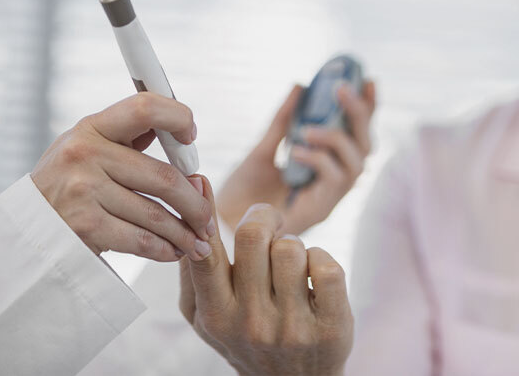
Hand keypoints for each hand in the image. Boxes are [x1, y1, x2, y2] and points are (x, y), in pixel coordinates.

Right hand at [31, 92, 214, 261]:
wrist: (19, 234)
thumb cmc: (62, 186)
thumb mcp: (83, 149)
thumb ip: (124, 138)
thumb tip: (175, 130)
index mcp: (91, 127)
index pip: (144, 108)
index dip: (178, 118)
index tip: (192, 138)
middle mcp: (85, 154)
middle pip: (163, 176)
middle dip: (194, 202)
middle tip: (207, 218)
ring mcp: (83, 191)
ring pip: (157, 214)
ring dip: (185, 232)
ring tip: (198, 241)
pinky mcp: (84, 227)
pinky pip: (142, 240)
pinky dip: (165, 249)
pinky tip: (174, 252)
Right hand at [180, 178, 352, 375]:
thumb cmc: (247, 338)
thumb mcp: (208, 318)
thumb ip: (193, 276)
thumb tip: (188, 220)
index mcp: (215, 315)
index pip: (204, 256)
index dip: (203, 212)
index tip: (200, 179)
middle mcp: (250, 323)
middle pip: (254, 235)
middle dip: (266, 218)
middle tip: (271, 226)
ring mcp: (291, 328)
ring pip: (292, 247)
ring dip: (295, 245)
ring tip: (292, 264)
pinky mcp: (331, 328)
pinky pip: (327, 265)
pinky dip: (322, 259)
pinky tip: (315, 276)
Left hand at [218, 80, 376, 234]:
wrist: (218, 229)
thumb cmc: (241, 195)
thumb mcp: (264, 150)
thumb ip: (284, 121)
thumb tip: (300, 86)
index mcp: (326, 168)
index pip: (357, 134)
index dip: (367, 108)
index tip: (367, 79)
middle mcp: (334, 184)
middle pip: (366, 147)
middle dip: (359, 114)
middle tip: (341, 89)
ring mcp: (329, 200)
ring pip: (357, 165)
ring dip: (336, 139)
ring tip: (306, 129)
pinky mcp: (319, 213)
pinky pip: (335, 182)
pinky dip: (319, 160)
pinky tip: (295, 151)